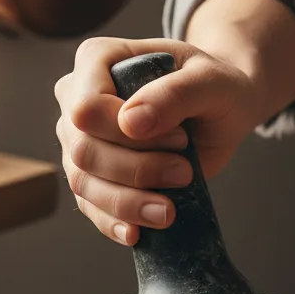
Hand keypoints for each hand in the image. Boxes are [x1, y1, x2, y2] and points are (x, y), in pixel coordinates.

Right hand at [54, 37, 258, 244]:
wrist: (218, 112)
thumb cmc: (213, 86)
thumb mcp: (210, 81)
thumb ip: (175, 93)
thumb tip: (130, 122)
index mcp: (97, 60)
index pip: (87, 107)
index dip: (126, 132)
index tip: (179, 137)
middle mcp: (75, 99)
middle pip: (83, 149)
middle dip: (135, 170)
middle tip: (183, 173)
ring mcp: (78, 140)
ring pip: (83, 183)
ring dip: (127, 203)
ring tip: (169, 211)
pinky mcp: (91, 176)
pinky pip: (90, 206)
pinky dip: (114, 223)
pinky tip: (138, 233)